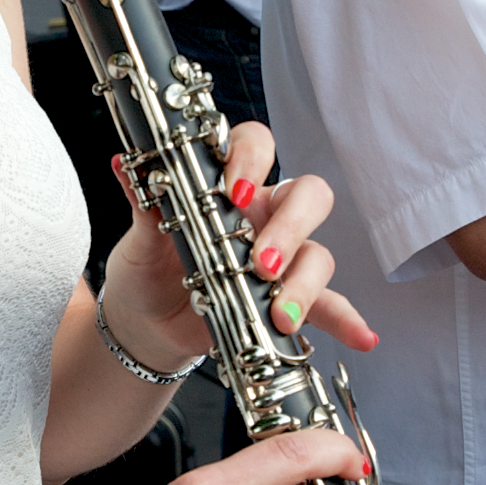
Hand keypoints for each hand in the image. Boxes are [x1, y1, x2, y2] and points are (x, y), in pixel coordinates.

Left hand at [96, 120, 379, 374]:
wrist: (146, 323)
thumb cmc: (148, 269)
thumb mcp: (139, 240)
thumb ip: (143, 205)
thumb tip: (125, 167)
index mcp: (229, 188)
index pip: (256, 148)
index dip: (252, 160)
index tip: (233, 189)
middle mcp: (264, 217)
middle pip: (306, 196)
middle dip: (291, 225)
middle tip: (262, 259)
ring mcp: (282, 261)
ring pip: (317, 254)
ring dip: (304, 283)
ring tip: (279, 314)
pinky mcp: (287, 303)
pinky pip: (329, 308)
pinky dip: (347, 321)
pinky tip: (361, 336)